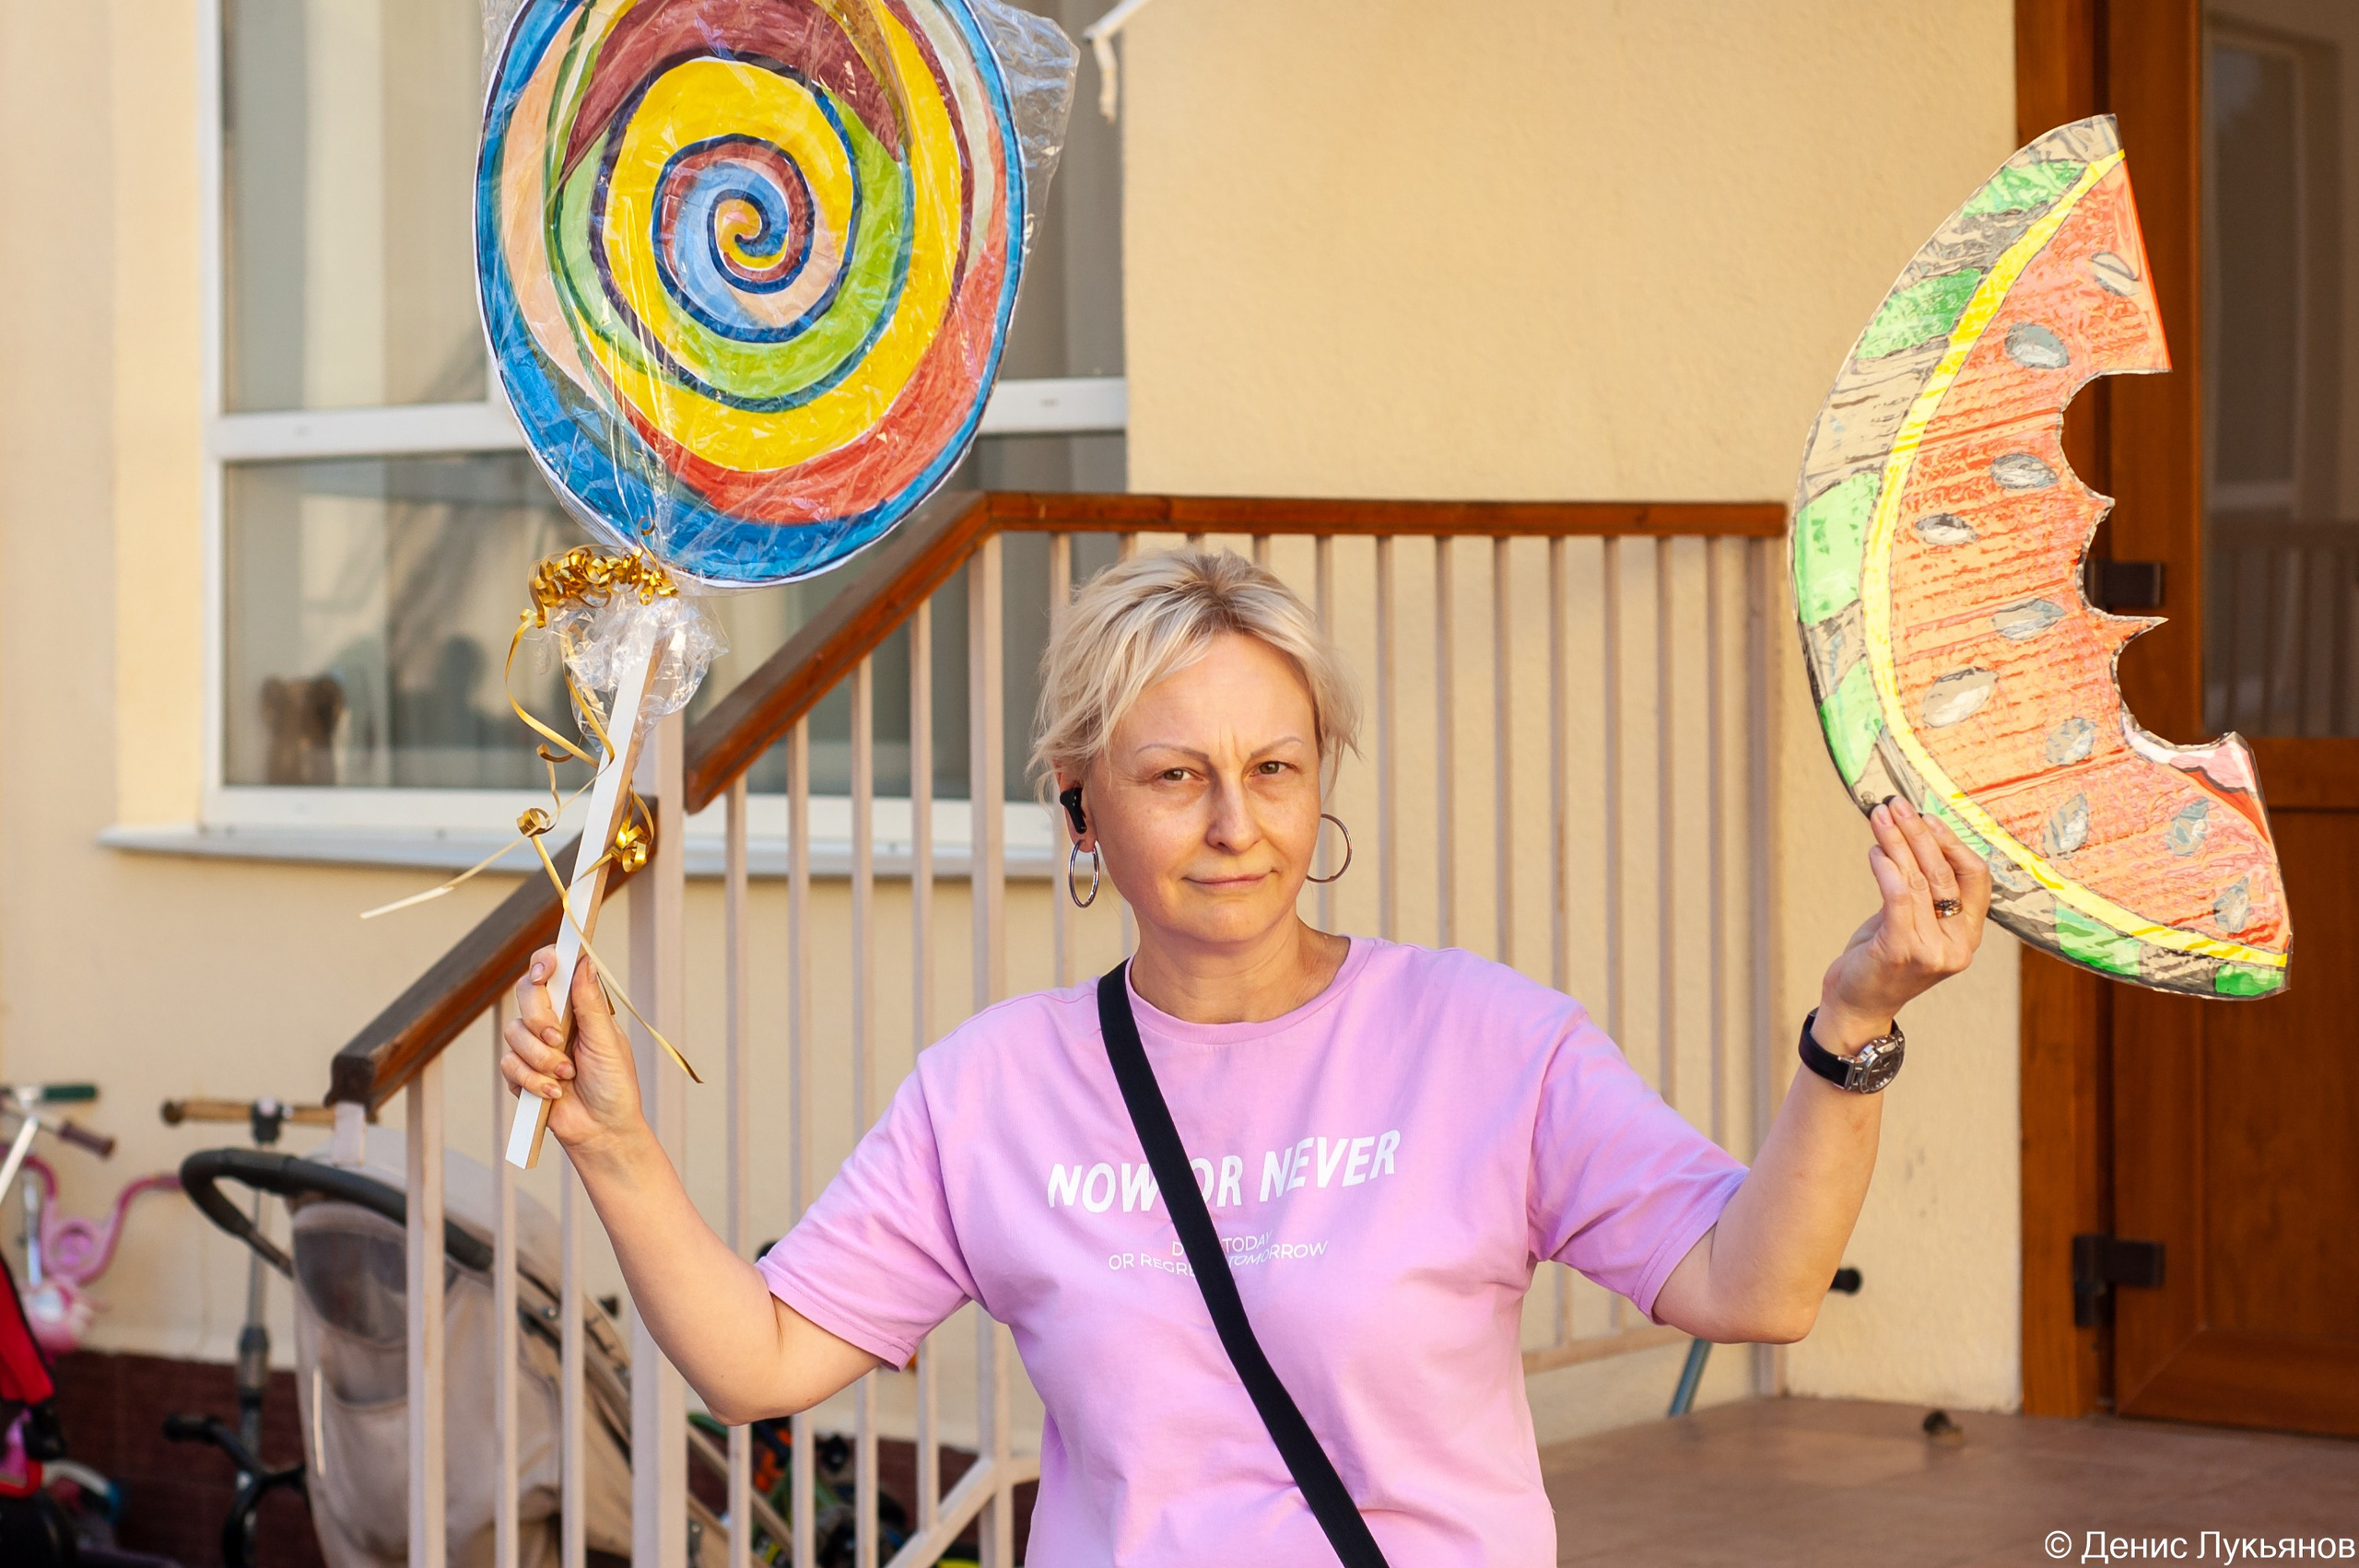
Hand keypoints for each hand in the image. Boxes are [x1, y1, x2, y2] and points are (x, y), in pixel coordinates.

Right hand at [501, 945, 646, 1155]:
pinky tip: (554, 1092)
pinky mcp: (520, 1071)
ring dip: (540, 1058)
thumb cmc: (614, 1084)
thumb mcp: (607, 1042)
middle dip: (539, 1019)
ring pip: (513, 1032)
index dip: (544, 962)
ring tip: (566, 1075)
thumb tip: (585, 961)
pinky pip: (509, 1064)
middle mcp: (553, 1020)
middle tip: (558, 1040)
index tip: (545, 973)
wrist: (602, 1130)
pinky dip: (532, 1080)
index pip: (554, 970)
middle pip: (526, 993)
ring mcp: (534, 1045)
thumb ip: (591, 1003)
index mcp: (578, 1006)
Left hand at [1814, 796, 1991, 1052]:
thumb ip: (1922, 891)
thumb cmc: (1882, 959)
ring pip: (1918, 881)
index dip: (1953, 843)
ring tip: (1879, 817)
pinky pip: (1898, 898)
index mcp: (1968, 935)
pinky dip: (1886, 870)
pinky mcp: (1901, 951)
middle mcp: (1957, 944)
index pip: (1976, 878)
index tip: (1928, 817)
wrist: (1857, 1007)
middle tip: (1897, 806)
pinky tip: (1875, 851)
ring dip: (1896, 843)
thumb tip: (1914, 837)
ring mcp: (1931, 950)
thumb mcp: (1912, 923)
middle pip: (1944, 874)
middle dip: (1919, 834)